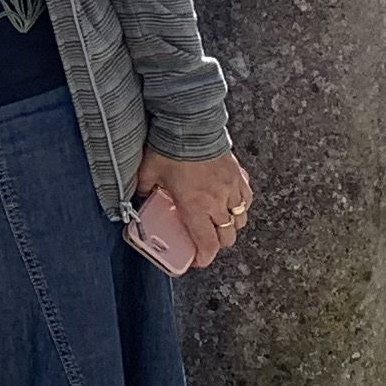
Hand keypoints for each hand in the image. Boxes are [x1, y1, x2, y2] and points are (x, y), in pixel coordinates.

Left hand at [136, 149, 253, 260]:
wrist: (192, 125)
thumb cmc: (171, 149)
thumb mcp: (148, 173)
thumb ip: (144, 189)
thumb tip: (139, 196)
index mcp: (196, 207)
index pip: (207, 243)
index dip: (204, 257)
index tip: (198, 260)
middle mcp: (218, 203)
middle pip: (227, 236)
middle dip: (217, 243)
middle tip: (206, 241)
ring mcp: (232, 189)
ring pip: (240, 219)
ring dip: (231, 226)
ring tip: (220, 223)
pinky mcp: (239, 175)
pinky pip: (247, 197)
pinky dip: (241, 205)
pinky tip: (232, 202)